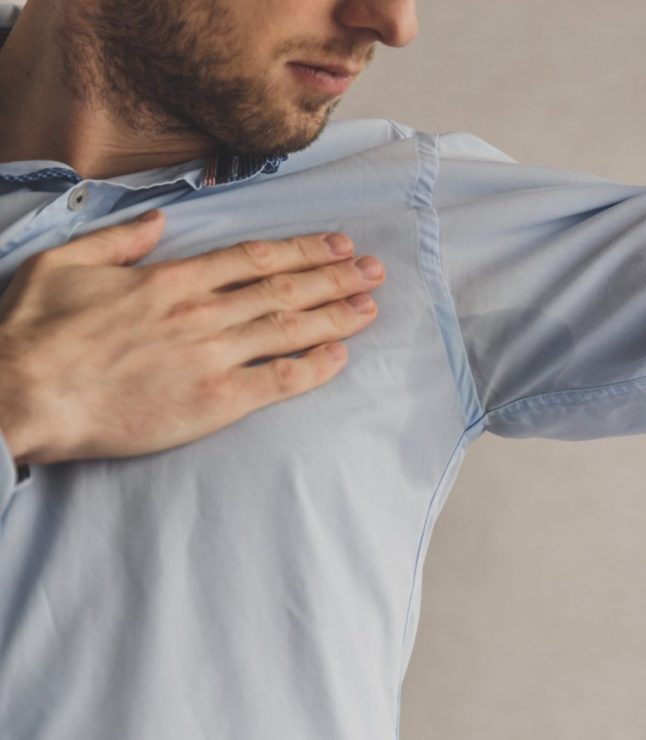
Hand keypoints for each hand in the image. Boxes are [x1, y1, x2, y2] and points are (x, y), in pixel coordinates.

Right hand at [0, 210, 385, 465]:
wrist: (21, 396)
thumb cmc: (36, 334)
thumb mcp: (66, 264)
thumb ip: (120, 240)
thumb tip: (159, 219)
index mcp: (171, 280)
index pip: (254, 258)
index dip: (303, 249)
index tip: (336, 242)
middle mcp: (201, 313)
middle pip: (284, 288)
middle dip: (335, 276)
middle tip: (373, 268)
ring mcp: (211, 357)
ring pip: (289, 329)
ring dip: (336, 314)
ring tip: (370, 303)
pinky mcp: (214, 402)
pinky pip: (277, 380)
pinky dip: (313, 366)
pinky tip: (341, 355)